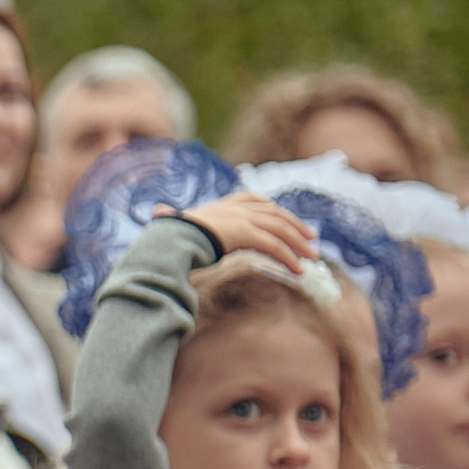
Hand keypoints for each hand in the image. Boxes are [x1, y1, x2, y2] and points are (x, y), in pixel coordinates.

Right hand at [169, 193, 318, 267]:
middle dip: (295, 225)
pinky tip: (298, 269)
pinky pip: (273, 246)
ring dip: (298, 244)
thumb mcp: (171, 224)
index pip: (253, 199)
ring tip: (312, 258)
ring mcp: (241, 219)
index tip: (285, 217)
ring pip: (279, 229)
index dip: (272, 208)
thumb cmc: (165, 237)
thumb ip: (171, 218)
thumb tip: (157, 212)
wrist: (167, 240)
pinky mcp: (245, 233)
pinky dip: (288, 257)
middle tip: (311, 238)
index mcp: (221, 205)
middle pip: (274, 213)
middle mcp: (235, 208)